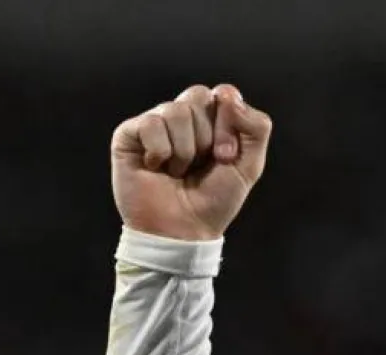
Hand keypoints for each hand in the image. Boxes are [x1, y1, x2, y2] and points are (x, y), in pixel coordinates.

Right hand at [110, 84, 272, 241]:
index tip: (226, 156)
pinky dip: (160, 152)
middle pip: (197, 96)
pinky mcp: (129, 134)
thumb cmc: (214, 200)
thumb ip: (256, 127)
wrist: (184, 230)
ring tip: (178, 170)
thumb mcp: (249, 165)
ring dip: (184, 150)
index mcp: (211, 118)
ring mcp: (155, 123)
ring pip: (175, 111)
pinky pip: (150, 124)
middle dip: (206, 137)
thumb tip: (228, 94)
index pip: (223, 93)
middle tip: (202, 165)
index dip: (228, 124)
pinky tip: (157, 168)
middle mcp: (182, 116)